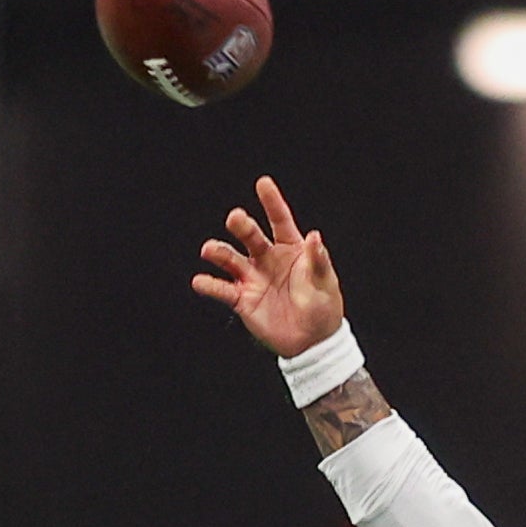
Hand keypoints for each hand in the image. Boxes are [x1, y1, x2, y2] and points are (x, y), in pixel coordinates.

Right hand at [192, 175, 345, 358]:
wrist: (312, 342)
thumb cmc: (323, 308)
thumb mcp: (325, 283)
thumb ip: (318, 260)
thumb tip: (315, 236)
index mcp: (291, 249)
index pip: (280, 221)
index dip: (271, 202)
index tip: (263, 183)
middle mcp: (268, 259)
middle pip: (251, 236)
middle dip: (242, 225)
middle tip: (235, 218)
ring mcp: (253, 278)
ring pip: (231, 259)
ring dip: (219, 252)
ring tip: (209, 249)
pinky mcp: (243, 299)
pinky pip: (223, 290)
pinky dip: (210, 285)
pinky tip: (199, 281)